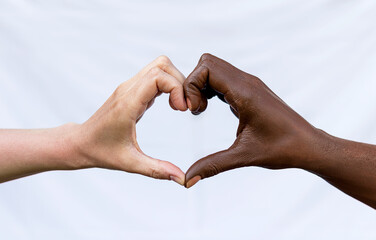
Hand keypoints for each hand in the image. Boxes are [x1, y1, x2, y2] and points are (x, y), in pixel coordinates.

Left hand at [77, 56, 186, 184]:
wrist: (81, 143)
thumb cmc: (101, 151)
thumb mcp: (130, 163)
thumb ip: (157, 169)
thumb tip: (182, 179)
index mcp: (128, 103)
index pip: (158, 76)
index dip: (177, 88)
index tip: (183, 109)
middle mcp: (128, 90)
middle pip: (162, 65)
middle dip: (180, 82)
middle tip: (184, 106)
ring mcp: (129, 87)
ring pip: (159, 66)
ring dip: (174, 81)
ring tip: (178, 105)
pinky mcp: (132, 90)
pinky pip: (154, 75)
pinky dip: (168, 85)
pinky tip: (171, 104)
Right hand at [183, 54, 319, 187]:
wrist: (308, 145)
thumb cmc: (283, 148)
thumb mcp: (244, 156)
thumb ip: (213, 165)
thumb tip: (188, 179)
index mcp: (245, 92)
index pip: (207, 68)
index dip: (191, 85)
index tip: (193, 111)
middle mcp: (247, 82)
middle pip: (207, 63)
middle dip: (193, 84)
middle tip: (195, 109)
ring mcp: (249, 84)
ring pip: (214, 68)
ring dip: (201, 86)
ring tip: (201, 110)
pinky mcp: (250, 90)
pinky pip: (223, 79)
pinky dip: (211, 89)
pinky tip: (211, 108)